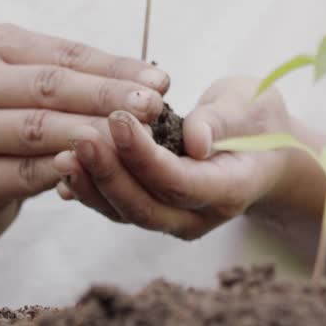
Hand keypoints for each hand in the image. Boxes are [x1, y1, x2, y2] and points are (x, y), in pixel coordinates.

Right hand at [0, 23, 168, 243]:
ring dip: (93, 134)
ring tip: (136, 140)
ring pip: (39, 130)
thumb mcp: (36, 91)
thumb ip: (82, 81)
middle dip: (109, 96)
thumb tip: (156, 81)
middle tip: (155, 107)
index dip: (115, 68)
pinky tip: (98, 171)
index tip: (162, 81)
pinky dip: (66, 171)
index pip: (63, 54)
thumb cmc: (10, 126)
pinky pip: (26, 173)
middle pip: (50, 87)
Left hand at [53, 76, 291, 239]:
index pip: (182, 182)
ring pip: (125, 213)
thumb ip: (222, 121)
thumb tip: (196, 139)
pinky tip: (64, 170)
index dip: (146, 156)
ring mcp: (174, 219)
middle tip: (80, 136)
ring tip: (64, 153)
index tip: (119, 119)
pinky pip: (115, 208)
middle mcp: (200, 215)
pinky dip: (88, 191)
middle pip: (146, 206)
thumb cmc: (255, 120)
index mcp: (231, 189)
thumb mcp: (250, 106)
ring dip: (91, 185)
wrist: (261, 150)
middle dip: (109, 173)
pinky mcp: (152, 211)